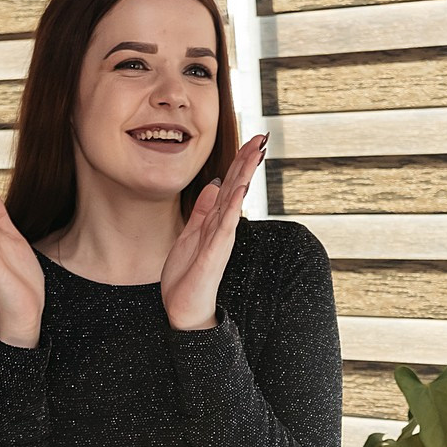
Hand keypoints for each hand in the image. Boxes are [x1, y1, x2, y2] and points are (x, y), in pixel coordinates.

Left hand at [160, 133, 263, 331]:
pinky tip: (239, 189)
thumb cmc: (187, 277)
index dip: (239, 162)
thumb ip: (202, 212)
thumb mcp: (190, 236)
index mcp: (215, 221)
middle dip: (247, 162)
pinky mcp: (214, 254)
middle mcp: (222, 227)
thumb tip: (213, 186)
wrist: (184, 310)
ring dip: (245, 177)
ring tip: (255, 154)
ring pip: (235, 201)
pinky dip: (232, 207)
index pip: (230, 184)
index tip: (252, 139)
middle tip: (262, 137)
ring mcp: (220, 239)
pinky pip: (225, 226)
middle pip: (237, 187)